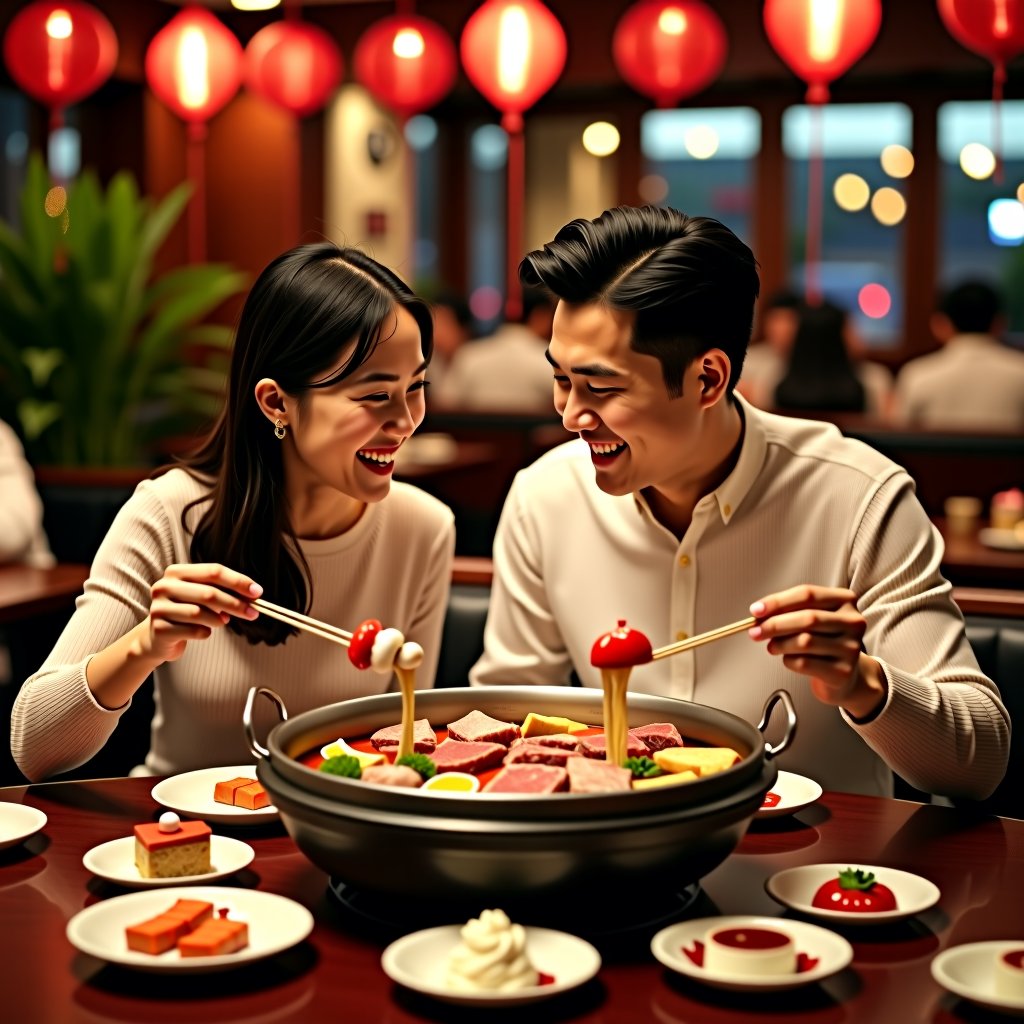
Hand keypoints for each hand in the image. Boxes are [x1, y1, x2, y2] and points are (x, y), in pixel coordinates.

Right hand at [144, 563, 261, 663]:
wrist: (157, 637)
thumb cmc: (186, 611)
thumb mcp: (201, 596)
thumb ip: (223, 591)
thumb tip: (254, 595)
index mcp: (176, 572)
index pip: (213, 571)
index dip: (238, 581)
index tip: (257, 592)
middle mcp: (164, 586)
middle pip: (209, 593)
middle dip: (236, 604)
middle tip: (254, 613)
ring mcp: (159, 608)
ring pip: (200, 613)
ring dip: (219, 620)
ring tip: (222, 621)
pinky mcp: (159, 628)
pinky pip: (194, 631)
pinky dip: (206, 632)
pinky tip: (204, 631)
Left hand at [748, 584, 885, 718]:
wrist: (843, 673)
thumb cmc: (823, 639)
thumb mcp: (811, 618)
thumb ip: (788, 611)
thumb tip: (759, 613)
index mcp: (845, 600)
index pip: (807, 594)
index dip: (778, 601)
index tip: (756, 610)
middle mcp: (853, 622)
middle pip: (807, 618)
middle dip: (774, 624)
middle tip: (755, 631)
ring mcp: (851, 648)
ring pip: (804, 641)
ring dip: (779, 644)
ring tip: (772, 646)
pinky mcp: (842, 671)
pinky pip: (804, 663)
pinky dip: (788, 660)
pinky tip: (789, 659)